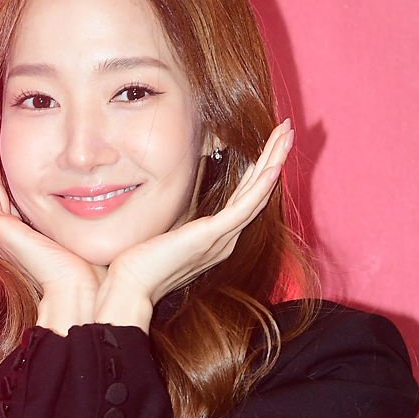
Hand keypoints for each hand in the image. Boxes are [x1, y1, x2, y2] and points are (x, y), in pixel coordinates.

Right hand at [0, 118, 104, 331]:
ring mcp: (3, 233)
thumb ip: (83, 212)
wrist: (84, 291)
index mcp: (27, 231)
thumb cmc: (92, 269)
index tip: (1, 135)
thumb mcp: (83, 230)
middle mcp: (10, 231)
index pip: (6, 190)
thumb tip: (105, 191)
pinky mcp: (1, 234)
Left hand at [95, 120, 293, 328]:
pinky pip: (243, 208)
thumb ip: (179, 216)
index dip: (259, 170)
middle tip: (287, 130)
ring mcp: (221, 239)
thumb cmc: (140, 262)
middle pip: (258, 192)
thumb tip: (176, 195)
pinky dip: (261, 185)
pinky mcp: (212, 237)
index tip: (268, 146)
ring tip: (287, 134)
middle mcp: (225, 239)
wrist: (131, 287)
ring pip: (257, 194)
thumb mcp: (165, 231)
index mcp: (216, 238)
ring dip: (274, 161)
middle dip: (274, 157)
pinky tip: (273, 165)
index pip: (245, 198)